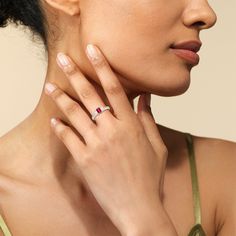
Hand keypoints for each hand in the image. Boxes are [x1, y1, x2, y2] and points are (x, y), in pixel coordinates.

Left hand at [44, 44, 171, 235]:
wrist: (138, 207)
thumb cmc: (150, 177)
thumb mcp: (156, 146)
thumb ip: (148, 120)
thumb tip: (146, 98)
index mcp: (131, 125)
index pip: (115, 89)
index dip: (104, 67)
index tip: (94, 51)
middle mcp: (112, 131)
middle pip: (90, 96)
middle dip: (75, 75)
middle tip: (63, 59)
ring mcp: (96, 145)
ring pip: (75, 115)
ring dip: (61, 98)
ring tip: (49, 85)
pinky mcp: (85, 161)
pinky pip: (68, 139)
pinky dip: (60, 128)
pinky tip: (53, 120)